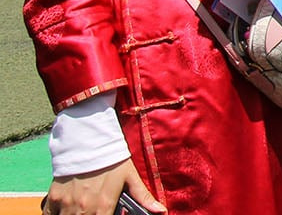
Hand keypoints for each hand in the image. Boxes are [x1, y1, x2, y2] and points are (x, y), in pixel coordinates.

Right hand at [45, 157, 164, 213]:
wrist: (88, 141)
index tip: (106, 214)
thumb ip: (144, 197)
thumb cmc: (112, 159)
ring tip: (82, 211)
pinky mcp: (53, 199)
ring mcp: (66, 205)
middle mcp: (83, 209)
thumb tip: (161, 211)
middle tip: (93, 211)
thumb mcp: (130, 176)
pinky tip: (64, 211)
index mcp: (103, 206)